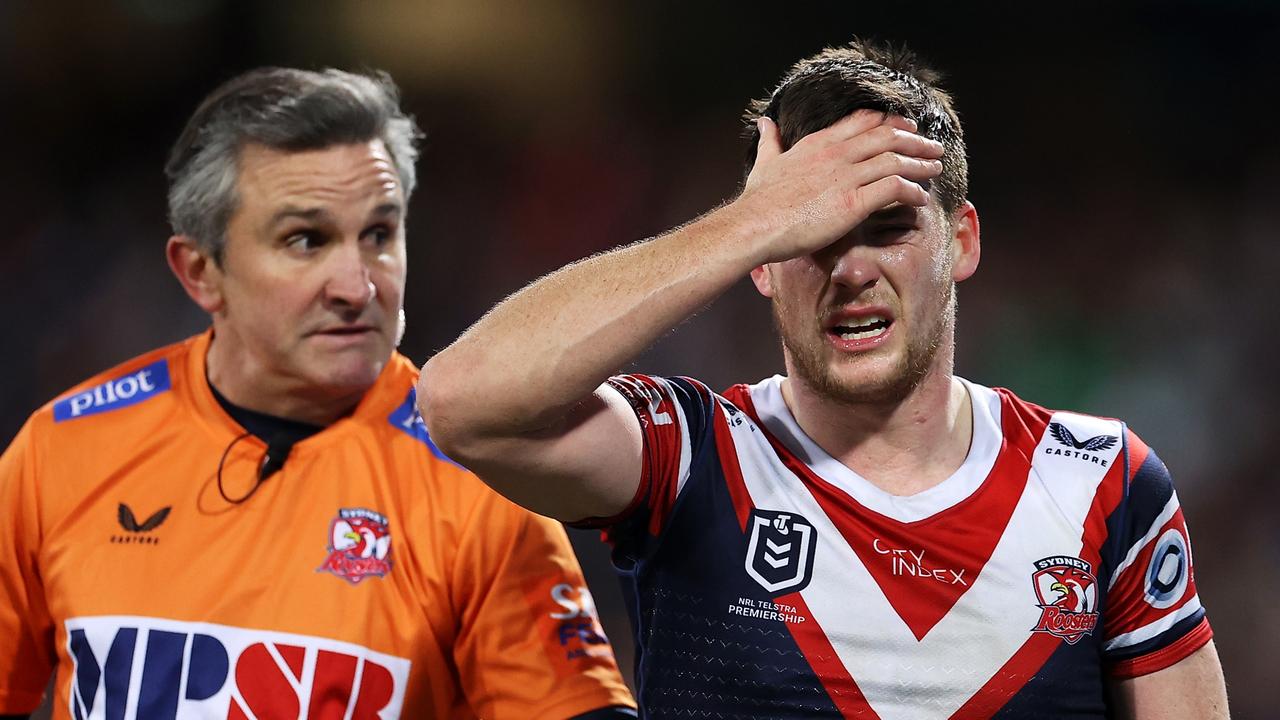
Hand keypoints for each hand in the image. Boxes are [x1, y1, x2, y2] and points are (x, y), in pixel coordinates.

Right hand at [733, 110, 944, 263]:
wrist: (754, 225)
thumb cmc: (758, 201)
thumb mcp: (765, 162)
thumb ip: (770, 141)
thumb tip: (765, 122)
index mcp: (819, 143)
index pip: (864, 121)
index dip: (890, 122)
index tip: (906, 127)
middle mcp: (836, 153)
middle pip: (887, 136)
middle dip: (915, 140)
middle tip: (932, 146)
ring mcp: (846, 177)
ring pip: (895, 160)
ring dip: (920, 163)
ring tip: (935, 168)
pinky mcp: (852, 203)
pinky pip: (894, 189)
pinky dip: (912, 191)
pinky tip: (921, 198)